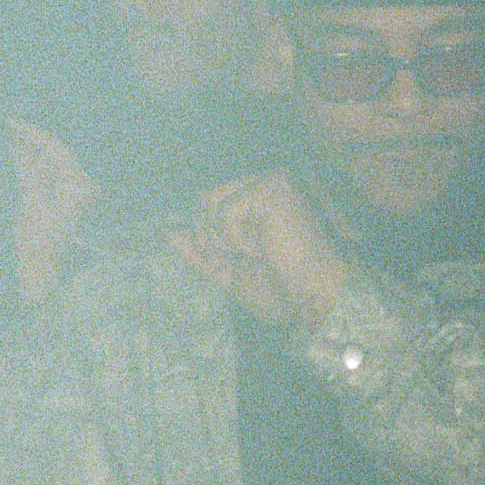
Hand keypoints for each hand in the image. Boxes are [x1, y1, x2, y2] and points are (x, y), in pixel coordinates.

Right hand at [7, 117, 98, 304]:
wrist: (39, 271)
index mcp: (76, 184)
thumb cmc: (38, 240)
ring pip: (45, 164)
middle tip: (6, 125)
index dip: (34, 133)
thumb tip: (18, 144)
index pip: (56, 149)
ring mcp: (63, 195)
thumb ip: (27, 170)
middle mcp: (74, 187)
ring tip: (6, 136)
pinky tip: (12, 156)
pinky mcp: (51, 204)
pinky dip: (26, 166)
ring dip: (27, 151)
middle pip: (52, 154)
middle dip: (30, 140)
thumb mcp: (32, 202)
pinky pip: (39, 177)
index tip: (12, 122)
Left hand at [168, 172, 350, 332]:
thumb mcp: (230, 274)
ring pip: (208, 201)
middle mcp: (264, 184)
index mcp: (257, 203)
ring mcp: (269, 183)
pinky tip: (263, 248)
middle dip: (209, 237)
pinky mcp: (272, 189)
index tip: (229, 261)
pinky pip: (226, 211)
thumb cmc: (283, 291)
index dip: (205, 237)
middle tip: (241, 259)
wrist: (315, 301)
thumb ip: (201, 253)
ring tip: (252, 254)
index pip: (207, 204)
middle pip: (202, 198)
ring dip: (221, 238)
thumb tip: (170, 233)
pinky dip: (237, 238)